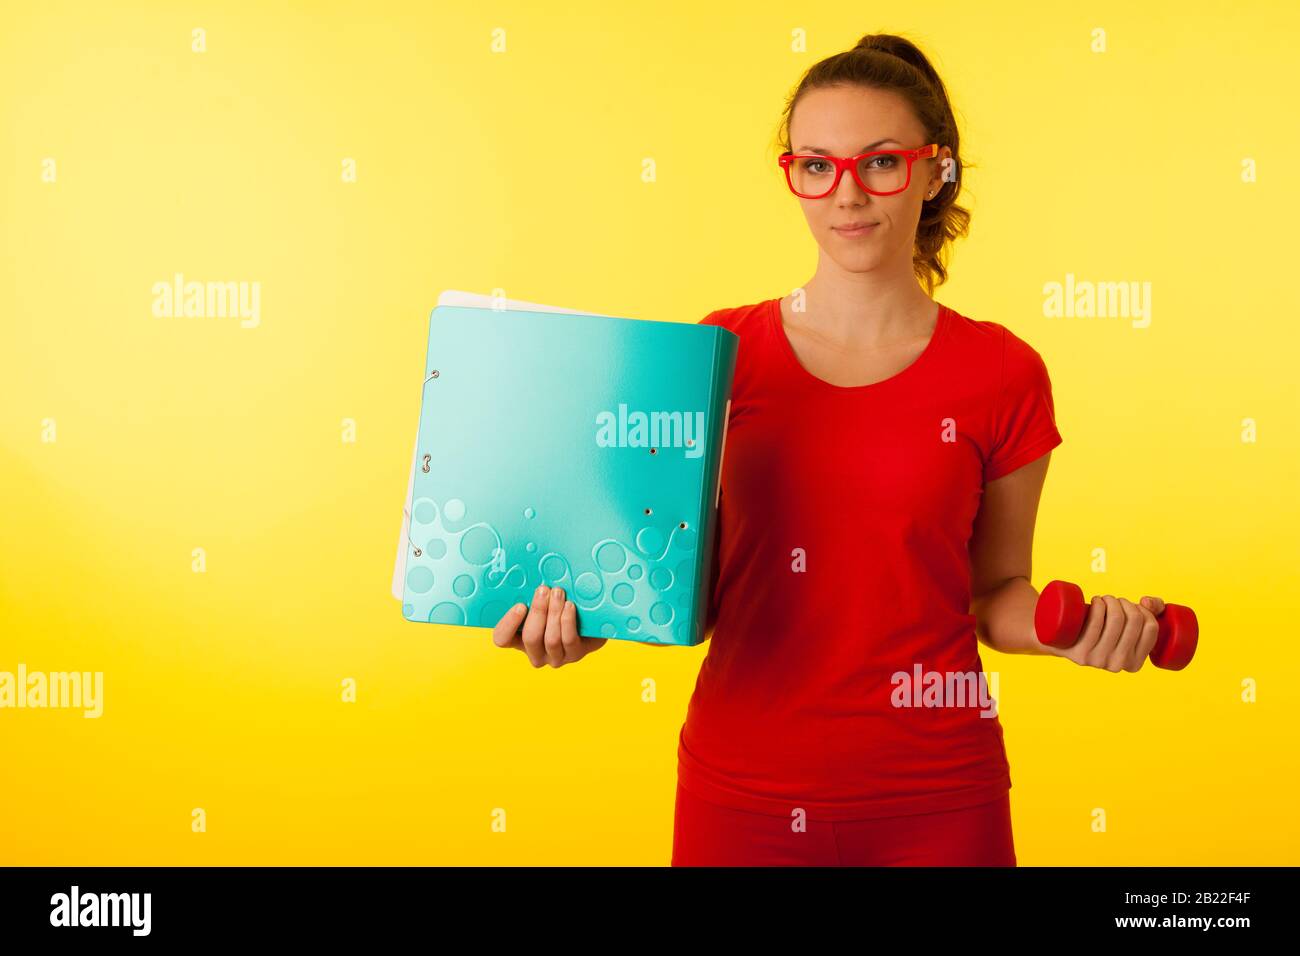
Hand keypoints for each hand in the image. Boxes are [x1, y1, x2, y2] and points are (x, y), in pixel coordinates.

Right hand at [491, 585, 608, 667]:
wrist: (589, 620)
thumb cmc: (558, 606)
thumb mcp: (542, 600)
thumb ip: (532, 594)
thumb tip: (528, 571)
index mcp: (518, 639)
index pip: (502, 638)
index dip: (508, 624)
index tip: (520, 605)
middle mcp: (535, 653)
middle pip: (530, 637)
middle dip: (538, 611)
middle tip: (543, 590)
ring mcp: (554, 657)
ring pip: (551, 639)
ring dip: (554, 613)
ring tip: (558, 593)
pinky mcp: (574, 654)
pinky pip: (569, 640)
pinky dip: (568, 621)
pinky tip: (570, 606)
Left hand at [1045, 594, 1165, 671]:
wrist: (1059, 637)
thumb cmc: (1098, 627)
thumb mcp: (1128, 623)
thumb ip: (1153, 610)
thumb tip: (1147, 602)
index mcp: (1135, 663)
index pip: (1151, 627)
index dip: (1143, 609)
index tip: (1129, 606)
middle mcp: (1119, 665)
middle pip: (1133, 620)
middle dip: (1124, 602)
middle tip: (1110, 601)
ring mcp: (1099, 661)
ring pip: (1115, 618)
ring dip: (1110, 600)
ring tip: (1101, 600)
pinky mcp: (1080, 655)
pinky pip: (1095, 624)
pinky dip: (1097, 605)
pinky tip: (1094, 602)